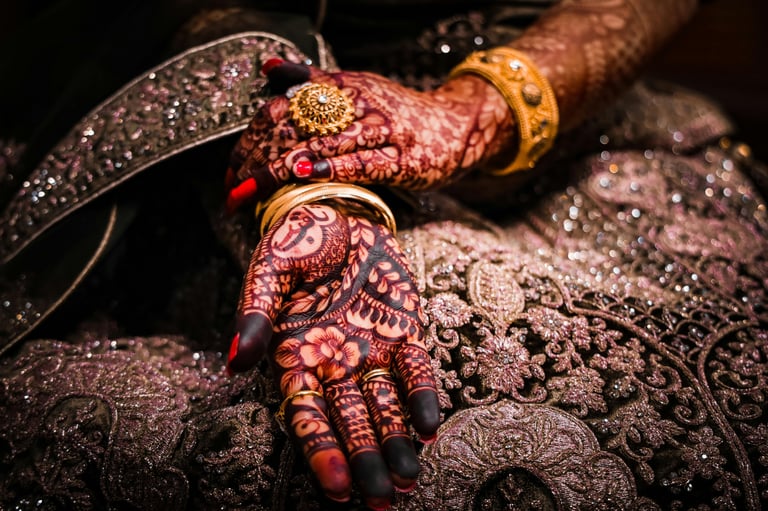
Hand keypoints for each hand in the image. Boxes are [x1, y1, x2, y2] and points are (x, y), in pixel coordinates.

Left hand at [225, 60, 514, 210]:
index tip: (231, 169)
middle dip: (255, 158)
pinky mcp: (402, 158)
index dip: (250, 136)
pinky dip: (333, 166)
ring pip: (321, 143)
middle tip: (231, 188)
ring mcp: (381, 131)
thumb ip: (313, 82)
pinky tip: (306, 173)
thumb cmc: (398, 115)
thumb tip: (268, 68)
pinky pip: (363, 162)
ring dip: (277, 169)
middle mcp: (357, 103)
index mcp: (341, 87)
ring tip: (247, 192)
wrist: (456, 127)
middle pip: (293, 125)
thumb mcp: (356, 90)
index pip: (282, 106)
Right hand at [226, 202, 439, 508]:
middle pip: (349, 423)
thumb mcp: (269, 269)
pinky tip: (429, 429)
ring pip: (384, 406)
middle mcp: (334, 364)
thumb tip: (235, 361)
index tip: (338, 488)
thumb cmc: (295, 243)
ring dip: (396, 442)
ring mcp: (370, 351)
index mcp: (295, 356)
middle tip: (382, 502)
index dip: (321, 451)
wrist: (337, 215)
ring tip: (408, 482)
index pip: (307, 415)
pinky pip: (415, 370)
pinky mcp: (403, 332)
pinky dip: (422, 397)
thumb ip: (255, 313)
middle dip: (365, 461)